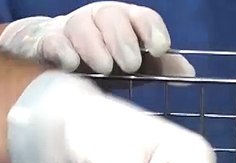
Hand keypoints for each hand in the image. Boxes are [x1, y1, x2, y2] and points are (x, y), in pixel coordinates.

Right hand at [0, 2, 194, 76]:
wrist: (54, 59)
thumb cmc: (101, 61)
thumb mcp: (132, 66)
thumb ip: (158, 68)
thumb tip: (188, 74)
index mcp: (124, 21)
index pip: (141, 17)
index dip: (151, 29)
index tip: (160, 48)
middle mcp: (98, 18)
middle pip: (111, 15)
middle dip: (123, 38)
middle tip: (131, 65)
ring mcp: (71, 28)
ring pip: (81, 25)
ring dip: (95, 46)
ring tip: (104, 67)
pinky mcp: (47, 43)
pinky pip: (54, 41)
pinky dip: (63, 51)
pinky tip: (72, 65)